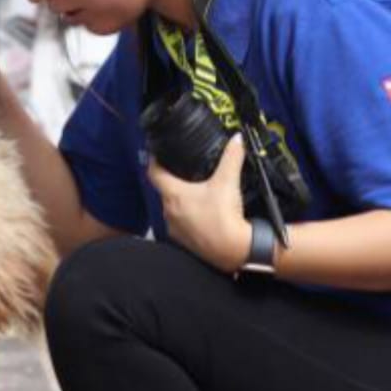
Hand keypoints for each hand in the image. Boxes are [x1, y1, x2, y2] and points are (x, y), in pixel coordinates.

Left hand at [148, 135, 252, 273]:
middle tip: (185, 171)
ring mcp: (175, 229)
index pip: (153, 173)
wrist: (234, 250)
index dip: (154, 160)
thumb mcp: (228, 182)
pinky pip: (182, 224)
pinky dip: (190, 216)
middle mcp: (169, 212)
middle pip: (165, 190)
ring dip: (182, 200)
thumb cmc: (224, 218)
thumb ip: (231, 157)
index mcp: (173, 195)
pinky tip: (204, 213)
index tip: (157, 153)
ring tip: (197, 191)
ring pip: (173, 208)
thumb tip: (236, 139)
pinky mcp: (185, 242)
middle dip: (174, 180)